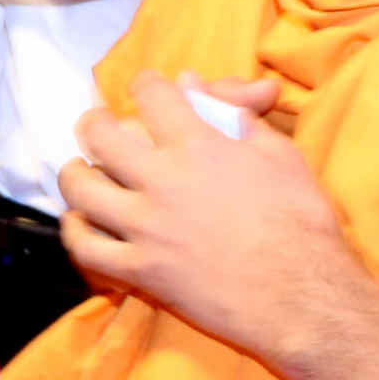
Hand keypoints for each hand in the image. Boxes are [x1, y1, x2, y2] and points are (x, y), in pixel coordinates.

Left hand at [57, 75, 361, 360]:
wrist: (302, 296)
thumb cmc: (301, 222)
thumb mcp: (280, 155)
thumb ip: (234, 115)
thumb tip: (192, 83)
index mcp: (199, 145)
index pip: (152, 94)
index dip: (147, 84)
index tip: (147, 90)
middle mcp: (162, 180)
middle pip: (99, 135)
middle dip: (95, 123)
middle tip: (100, 126)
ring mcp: (145, 227)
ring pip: (81, 188)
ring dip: (76, 174)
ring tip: (82, 171)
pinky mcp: (140, 270)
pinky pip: (85, 247)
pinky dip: (76, 230)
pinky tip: (82, 221)